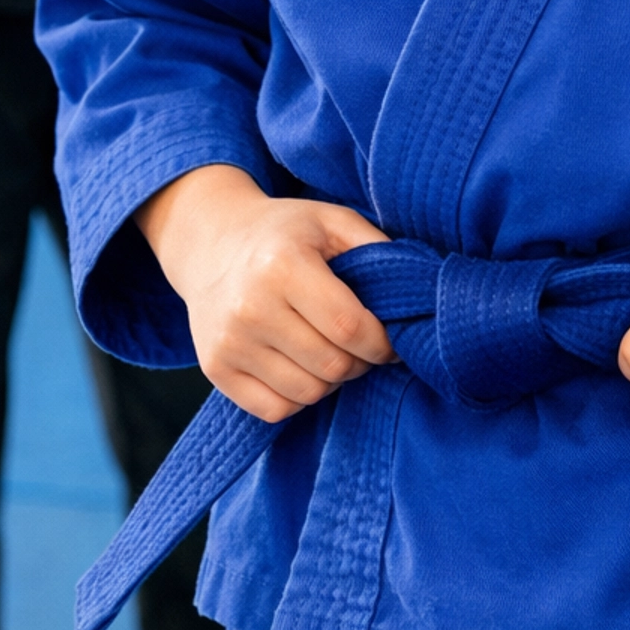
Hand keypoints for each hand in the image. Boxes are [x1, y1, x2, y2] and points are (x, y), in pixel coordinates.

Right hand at [136, 164, 394, 423]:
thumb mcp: (332, 220)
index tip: (390, 341)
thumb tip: (418, 292)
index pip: (349, 327)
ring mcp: (229, 342)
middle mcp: (250, 307)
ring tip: (331, 351)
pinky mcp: (215, 368)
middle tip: (361, 345)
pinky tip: (301, 365)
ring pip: (307, 392)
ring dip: (331, 380)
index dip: (381, 343)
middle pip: (332, 366)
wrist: (211, 242)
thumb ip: (377, 248)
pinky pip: (275, 409)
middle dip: (360, 362)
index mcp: (283, 265)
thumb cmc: (284, 233)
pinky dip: (299, 396)